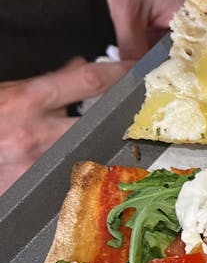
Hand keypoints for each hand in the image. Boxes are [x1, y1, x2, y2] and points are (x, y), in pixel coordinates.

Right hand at [0, 58, 132, 194]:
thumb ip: (43, 83)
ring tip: (101, 152)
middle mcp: (36, 135)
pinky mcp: (31, 194)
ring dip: (97, 153)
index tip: (137, 72)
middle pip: (99, 126)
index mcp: (27, 100)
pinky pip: (66, 186)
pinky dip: (75, 180)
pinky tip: (80, 180)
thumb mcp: (4, 91)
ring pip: (87, 159)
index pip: (87, 81)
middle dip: (116, 123)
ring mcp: (36, 168)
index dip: (119, 74)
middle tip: (131, 120)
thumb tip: (77, 67)